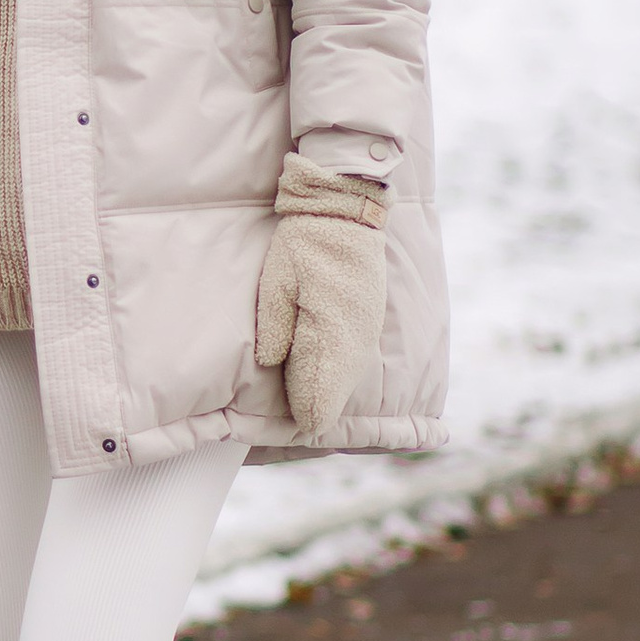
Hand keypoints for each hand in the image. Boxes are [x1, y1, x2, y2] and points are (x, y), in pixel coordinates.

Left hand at [254, 168, 386, 442]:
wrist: (344, 211)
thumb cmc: (303, 244)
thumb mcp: (277, 282)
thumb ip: (275, 325)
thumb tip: (270, 363)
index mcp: (329, 332)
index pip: (321, 391)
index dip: (306, 414)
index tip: (293, 429)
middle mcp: (355, 338)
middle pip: (337, 391)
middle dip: (316, 408)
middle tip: (297, 428)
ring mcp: (366, 330)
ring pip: (348, 378)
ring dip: (329, 393)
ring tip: (309, 412)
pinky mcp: (369, 320)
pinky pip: (355, 360)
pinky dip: (339, 374)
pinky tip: (326, 381)